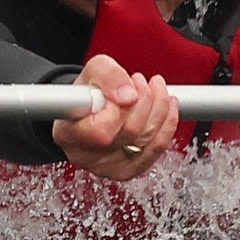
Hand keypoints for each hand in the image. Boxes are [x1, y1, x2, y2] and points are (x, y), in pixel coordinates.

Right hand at [51, 55, 179, 179]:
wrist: (87, 111)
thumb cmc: (86, 94)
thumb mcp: (92, 71)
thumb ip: (109, 75)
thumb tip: (129, 95)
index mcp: (70, 135)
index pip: (102, 130)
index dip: (120, 107)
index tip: (127, 86)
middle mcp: (88, 156)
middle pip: (131, 133)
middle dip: (145, 99)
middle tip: (141, 81)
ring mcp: (109, 166)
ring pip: (148, 140)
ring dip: (160, 107)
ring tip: (155, 88)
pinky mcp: (129, 169)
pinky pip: (157, 148)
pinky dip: (168, 123)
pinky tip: (168, 105)